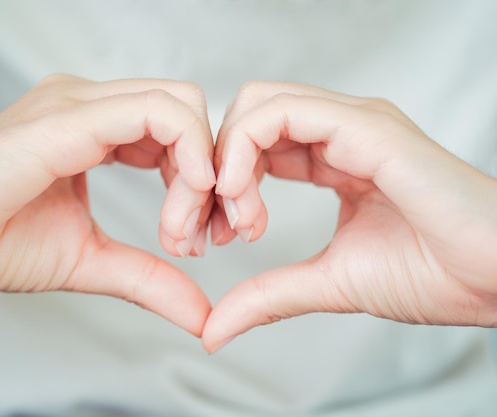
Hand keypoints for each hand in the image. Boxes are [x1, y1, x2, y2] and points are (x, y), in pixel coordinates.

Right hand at [0, 75, 215, 335]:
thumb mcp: (91, 260)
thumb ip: (150, 277)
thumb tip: (201, 313)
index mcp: (96, 127)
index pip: (177, 130)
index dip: (205, 179)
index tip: (203, 236)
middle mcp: (90, 105)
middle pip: (189, 112)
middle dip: (215, 173)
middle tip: (208, 233)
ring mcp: (77, 104)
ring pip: (181, 105)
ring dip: (203, 169)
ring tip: (183, 230)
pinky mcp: (67, 119)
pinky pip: (154, 114)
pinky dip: (188, 153)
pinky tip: (184, 199)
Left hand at [203, 81, 496, 351]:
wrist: (494, 279)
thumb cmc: (430, 274)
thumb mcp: (326, 282)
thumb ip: (267, 295)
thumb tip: (213, 330)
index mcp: (335, 156)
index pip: (256, 145)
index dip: (222, 184)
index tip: (216, 234)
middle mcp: (340, 130)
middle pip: (247, 118)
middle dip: (212, 167)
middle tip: (213, 225)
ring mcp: (353, 122)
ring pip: (257, 105)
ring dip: (225, 158)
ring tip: (233, 214)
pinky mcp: (365, 127)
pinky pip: (280, 113)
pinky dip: (243, 149)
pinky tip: (241, 196)